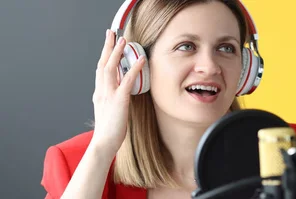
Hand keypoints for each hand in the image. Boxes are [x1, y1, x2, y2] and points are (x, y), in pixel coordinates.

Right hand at [90, 29, 145, 152]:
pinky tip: (140, 60)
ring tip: (123, 40)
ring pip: (111, 68)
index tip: (108, 44)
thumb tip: (120, 92)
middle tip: (111, 33)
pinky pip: (126, 80)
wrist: (104, 143)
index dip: (105, 55)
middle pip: (103, 64)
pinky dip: (133, 68)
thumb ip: (112, 99)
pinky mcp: (118, 100)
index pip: (101, 69)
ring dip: (117, 52)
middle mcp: (102, 91)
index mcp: (99, 93)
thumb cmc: (109, 131)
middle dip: (107, 47)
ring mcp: (109, 95)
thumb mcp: (109, 111)